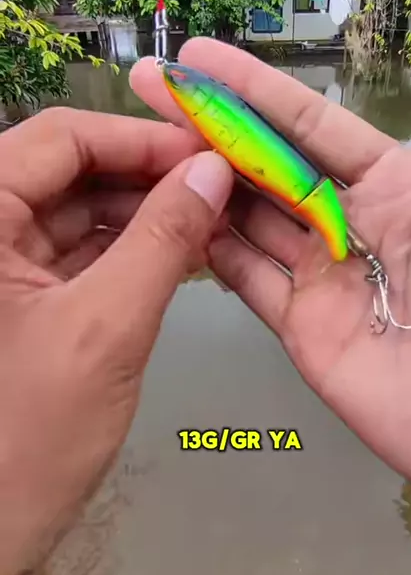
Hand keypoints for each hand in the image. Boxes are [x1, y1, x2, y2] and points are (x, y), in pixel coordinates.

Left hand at [0, 107, 232, 574]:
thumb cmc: (32, 436)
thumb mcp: (107, 328)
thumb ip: (162, 240)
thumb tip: (214, 170)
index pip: (60, 139)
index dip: (140, 138)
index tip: (211, 152)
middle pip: (72, 170)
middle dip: (150, 176)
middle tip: (225, 187)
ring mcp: (3, 265)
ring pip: (81, 211)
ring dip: (146, 213)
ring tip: (215, 220)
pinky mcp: (23, 299)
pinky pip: (82, 254)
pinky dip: (131, 250)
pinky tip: (184, 252)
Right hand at [132, 39, 410, 513]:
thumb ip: (410, 179)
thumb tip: (356, 149)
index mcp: (396, 185)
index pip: (311, 126)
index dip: (255, 90)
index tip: (199, 60)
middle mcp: (351, 224)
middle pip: (270, 167)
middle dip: (213, 128)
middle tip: (153, 93)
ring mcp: (324, 279)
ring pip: (249, 221)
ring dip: (202, 186)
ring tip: (146, 151)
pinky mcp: (306, 332)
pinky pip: (248, 282)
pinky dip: (210, 253)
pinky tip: (171, 223)